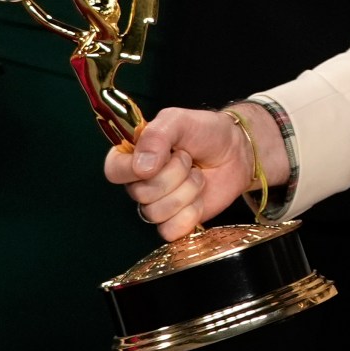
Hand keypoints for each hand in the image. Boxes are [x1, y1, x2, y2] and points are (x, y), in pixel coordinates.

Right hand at [105, 103, 290, 240]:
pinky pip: (170, 230)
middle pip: (141, 193)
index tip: (164, 157)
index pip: (114, 171)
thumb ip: (157, 135)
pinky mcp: (174, 221)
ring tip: (197, 175)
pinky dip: (191, 214)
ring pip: (156, 213)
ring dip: (187, 191)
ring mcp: (156, 204)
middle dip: (175, 174)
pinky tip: (199, 198)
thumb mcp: (179, 120)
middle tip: (189, 159)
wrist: (236, 152)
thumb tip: (141, 168)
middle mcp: (139, 182)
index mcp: (133, 155)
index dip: (135, 169)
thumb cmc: (205, 132)